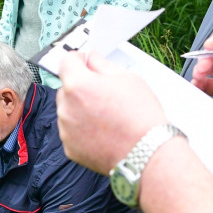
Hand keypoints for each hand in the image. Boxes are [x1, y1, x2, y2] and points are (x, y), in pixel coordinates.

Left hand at [57, 51, 168, 173]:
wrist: (146, 153)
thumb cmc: (141, 118)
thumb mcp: (128, 78)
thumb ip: (102, 64)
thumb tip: (92, 58)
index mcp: (78, 85)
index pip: (66, 61)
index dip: (78, 59)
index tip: (86, 63)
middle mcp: (66, 107)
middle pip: (67, 88)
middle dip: (81, 87)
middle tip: (105, 95)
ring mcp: (66, 129)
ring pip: (68, 110)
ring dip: (81, 109)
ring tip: (107, 116)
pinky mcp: (70, 147)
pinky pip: (71, 131)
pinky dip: (82, 129)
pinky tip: (103, 131)